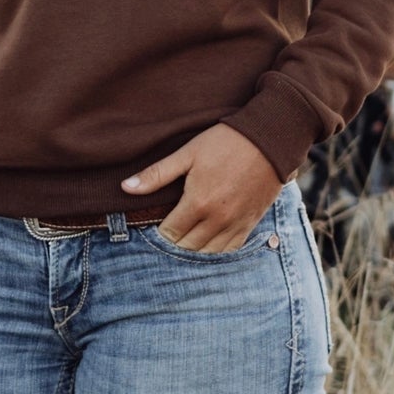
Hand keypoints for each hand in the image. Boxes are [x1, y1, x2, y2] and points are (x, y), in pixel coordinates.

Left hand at [121, 122, 282, 252]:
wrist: (268, 141)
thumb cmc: (225, 143)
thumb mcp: (187, 153)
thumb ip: (156, 175)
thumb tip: (125, 188)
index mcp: (198, 203)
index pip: (170, 232)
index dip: (160, 229)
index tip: (158, 221)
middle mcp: (217, 220)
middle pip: (187, 246)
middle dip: (175, 239)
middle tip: (170, 228)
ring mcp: (236, 224)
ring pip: (208, 252)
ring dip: (194, 246)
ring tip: (187, 234)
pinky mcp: (250, 223)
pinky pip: (230, 249)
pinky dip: (216, 248)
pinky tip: (208, 238)